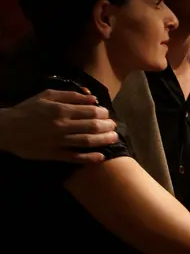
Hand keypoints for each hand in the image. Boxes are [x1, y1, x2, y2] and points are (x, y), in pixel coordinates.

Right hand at [0, 90, 117, 163]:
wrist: (6, 128)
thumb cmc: (28, 109)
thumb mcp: (47, 95)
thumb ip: (71, 95)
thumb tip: (92, 98)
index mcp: (61, 110)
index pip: (90, 111)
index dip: (103, 113)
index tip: (107, 113)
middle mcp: (62, 126)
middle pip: (92, 126)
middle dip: (107, 126)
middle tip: (114, 126)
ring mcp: (58, 141)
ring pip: (87, 141)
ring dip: (104, 140)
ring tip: (114, 138)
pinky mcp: (53, 154)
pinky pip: (74, 157)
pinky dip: (89, 158)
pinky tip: (101, 157)